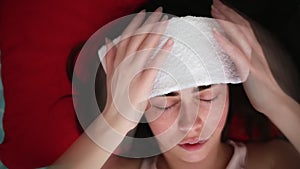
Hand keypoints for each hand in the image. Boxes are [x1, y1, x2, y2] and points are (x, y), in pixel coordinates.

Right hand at [102, 8, 173, 131]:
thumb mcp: (109, 74)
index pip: (127, 37)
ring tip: (165, 21)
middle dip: (149, 22)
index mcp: (117, 61)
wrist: (115, 117)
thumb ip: (109, 56)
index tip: (144, 13)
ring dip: (156, 32)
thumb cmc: (114, 98)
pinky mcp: (142, 83)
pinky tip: (169, 42)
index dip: (135, 23)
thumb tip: (108, 40)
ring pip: (145, 47)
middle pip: (137, 38)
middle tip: (159, 11)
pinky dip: (161, 52)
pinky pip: (153, 64)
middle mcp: (124, 64)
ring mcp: (132, 73)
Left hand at [211, 0, 284, 113]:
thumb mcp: (257, 70)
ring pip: (239, 34)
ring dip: (225, 21)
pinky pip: (236, 53)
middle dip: (228, 13)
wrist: (279, 104)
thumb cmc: (268, 90)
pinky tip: (215, 33)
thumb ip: (247, 60)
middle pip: (242, 26)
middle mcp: (258, 50)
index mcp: (260, 50)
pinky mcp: (250, 70)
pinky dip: (225, 41)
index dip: (234, 17)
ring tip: (214, 11)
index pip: (246, 28)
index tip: (223, 9)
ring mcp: (254, 59)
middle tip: (215, 3)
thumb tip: (235, 54)